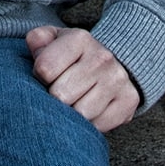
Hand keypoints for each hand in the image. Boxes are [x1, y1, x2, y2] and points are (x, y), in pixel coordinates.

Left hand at [26, 25, 140, 131]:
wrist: (111, 64)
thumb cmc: (72, 56)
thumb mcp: (53, 41)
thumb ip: (37, 40)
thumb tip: (35, 48)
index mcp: (80, 38)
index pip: (44, 69)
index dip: (40, 76)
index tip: (48, 75)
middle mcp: (102, 57)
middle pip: (60, 95)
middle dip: (55, 97)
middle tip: (63, 89)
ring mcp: (117, 79)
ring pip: (79, 114)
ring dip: (73, 113)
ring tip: (77, 99)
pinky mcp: (129, 101)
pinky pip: (97, 126)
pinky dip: (90, 123)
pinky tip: (91, 109)